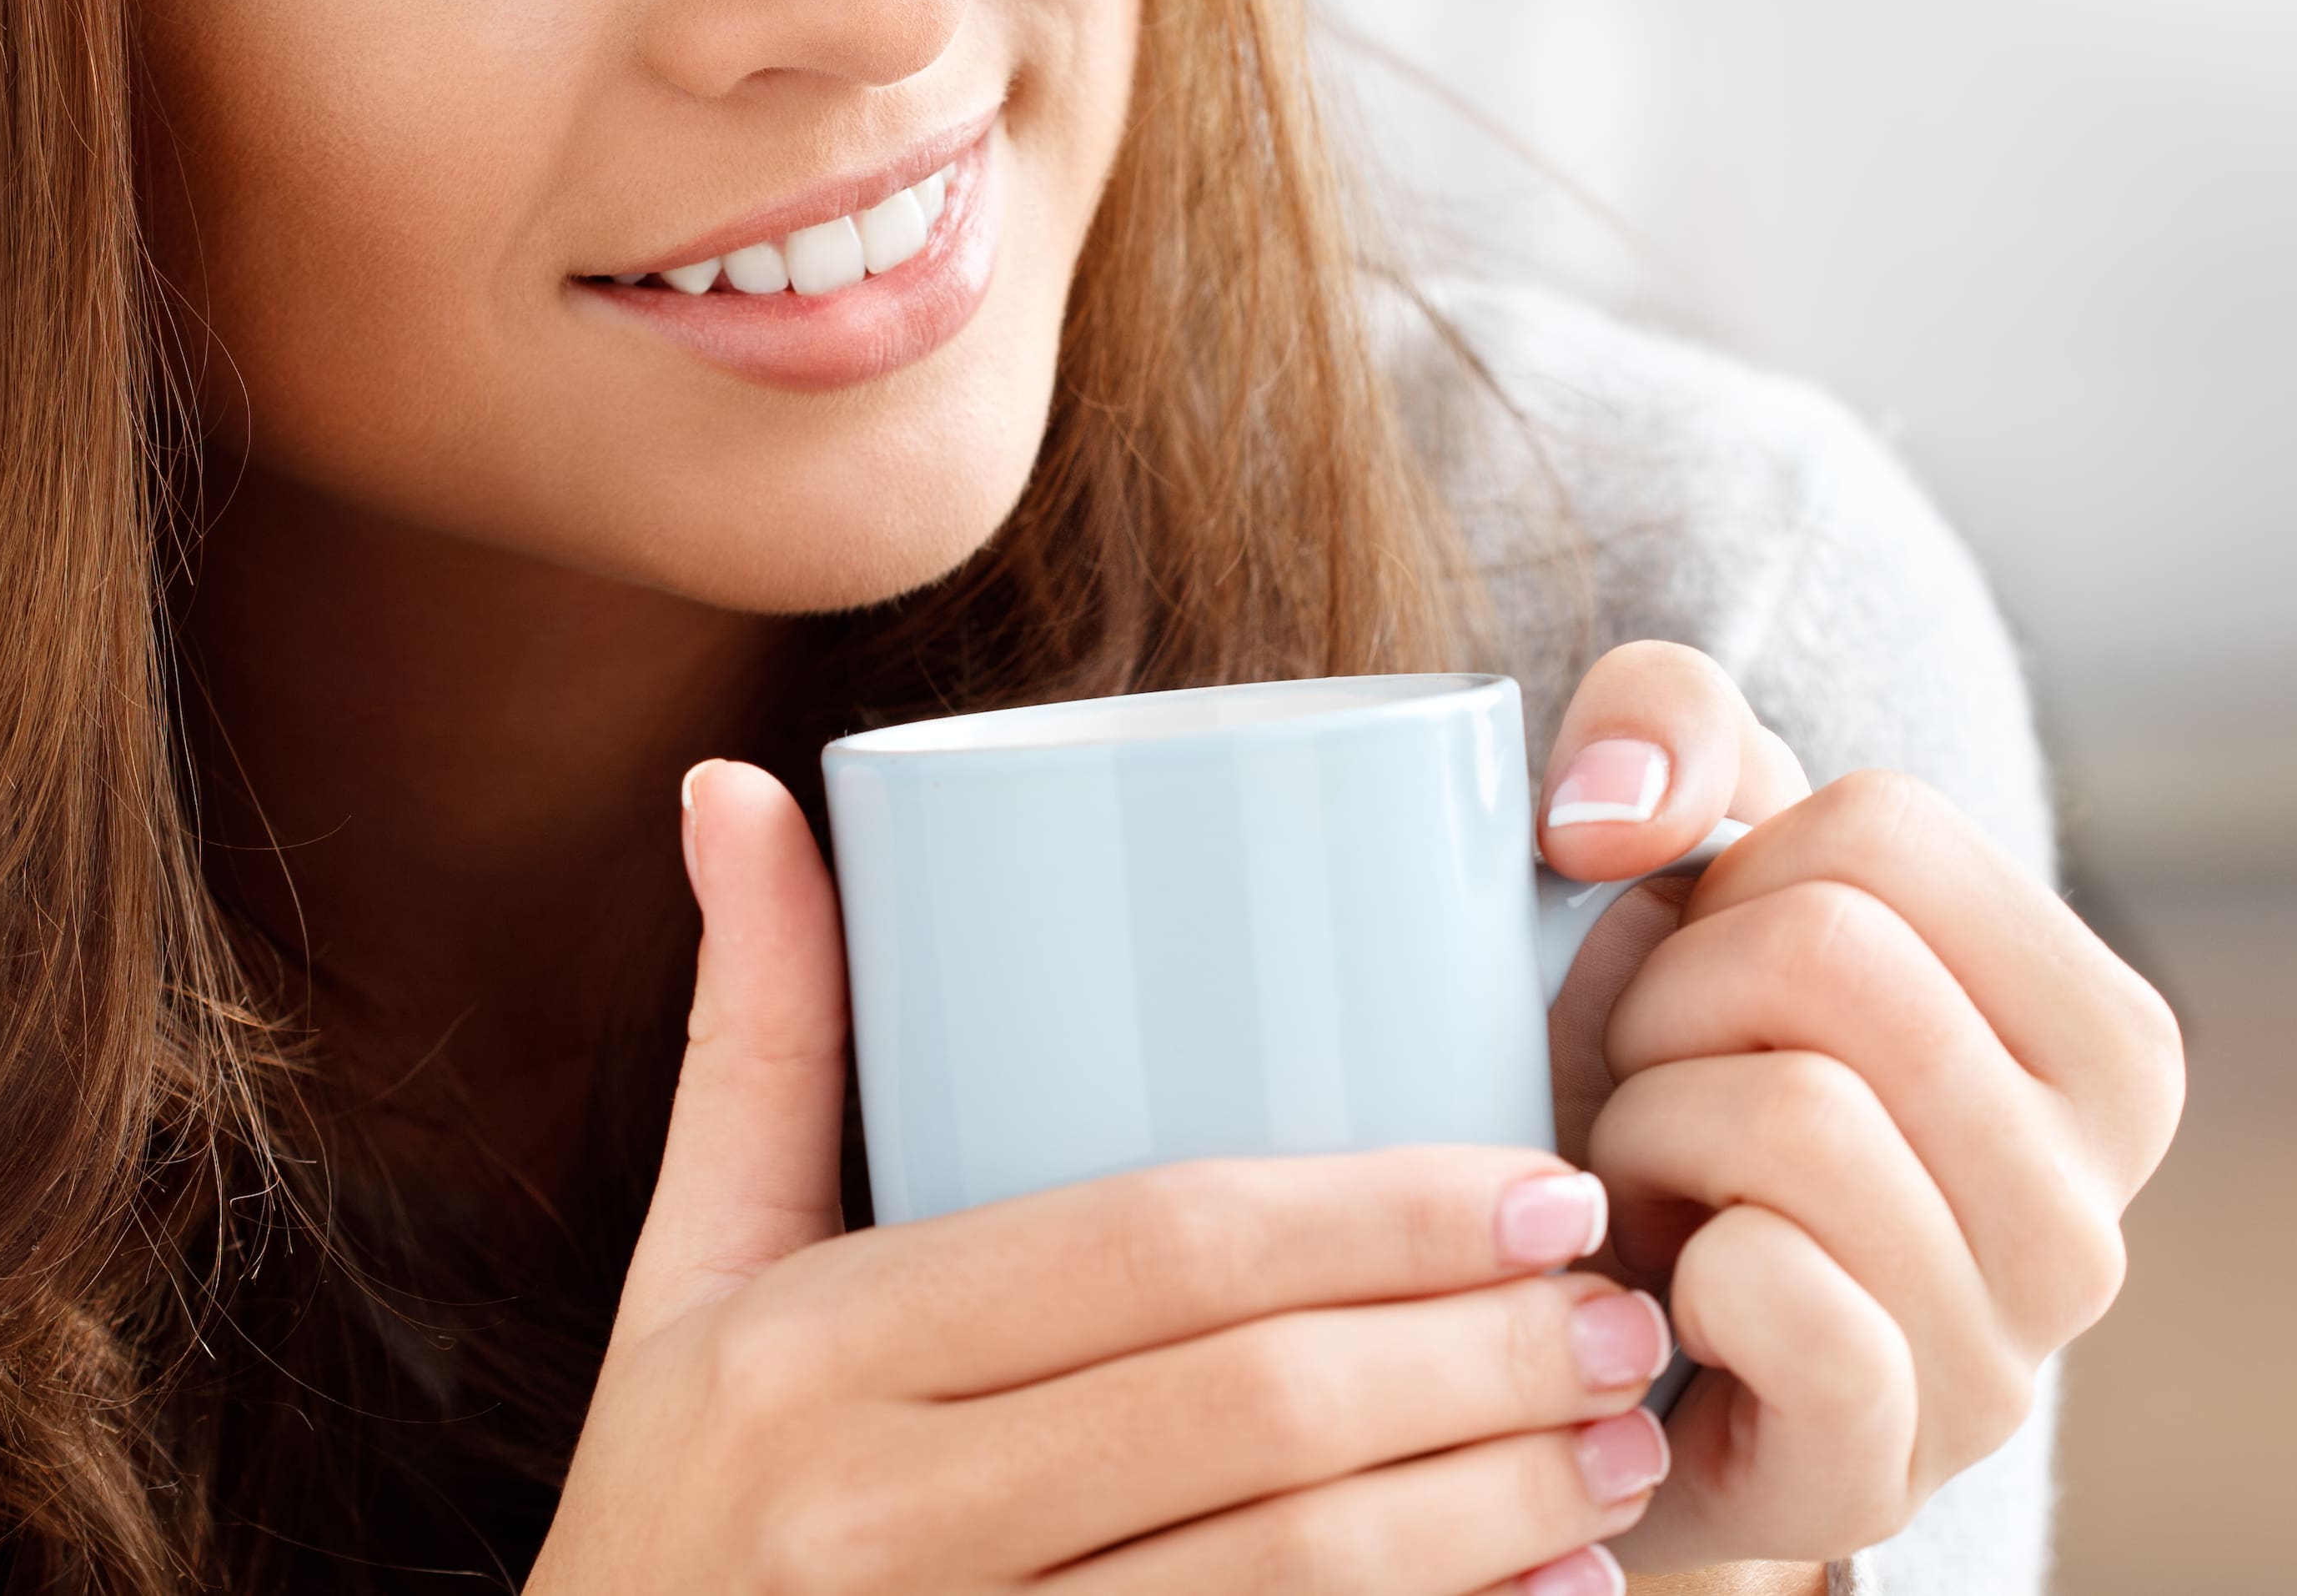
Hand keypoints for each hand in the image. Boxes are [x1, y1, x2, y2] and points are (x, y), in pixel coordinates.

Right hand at [531, 760, 1677, 1595]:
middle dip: (1474, 1356)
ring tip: (1623, 1449)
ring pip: (1285, 1576)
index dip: (1375, 1210)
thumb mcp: (689, 1278)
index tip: (1543, 1182)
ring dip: (1492, 1509)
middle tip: (1624, 1313)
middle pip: (1247, 1406)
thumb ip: (754, 1037)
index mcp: (805, 1353)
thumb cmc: (672, 1509)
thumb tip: (739, 779)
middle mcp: (867, 1514)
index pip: (1150, 1248)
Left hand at [1530, 647, 2184, 1573]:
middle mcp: (2094, 1205)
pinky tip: (1670, 1292)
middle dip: (1670, 999)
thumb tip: (1608, 811)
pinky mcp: (1886, 1464)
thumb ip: (1667, 724)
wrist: (1596, 1335)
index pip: (1887, 828)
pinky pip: (1779, 1291)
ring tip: (1654, 1183)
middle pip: (1834, 956)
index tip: (1707, 971)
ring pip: (1797, 1117)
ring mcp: (2004, 1354)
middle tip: (1650, 1081)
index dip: (1729, 874)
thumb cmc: (1664, 1077)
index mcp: (2104, 1040)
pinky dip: (1674, 1266)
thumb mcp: (1680, 860)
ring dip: (1647, 1131)